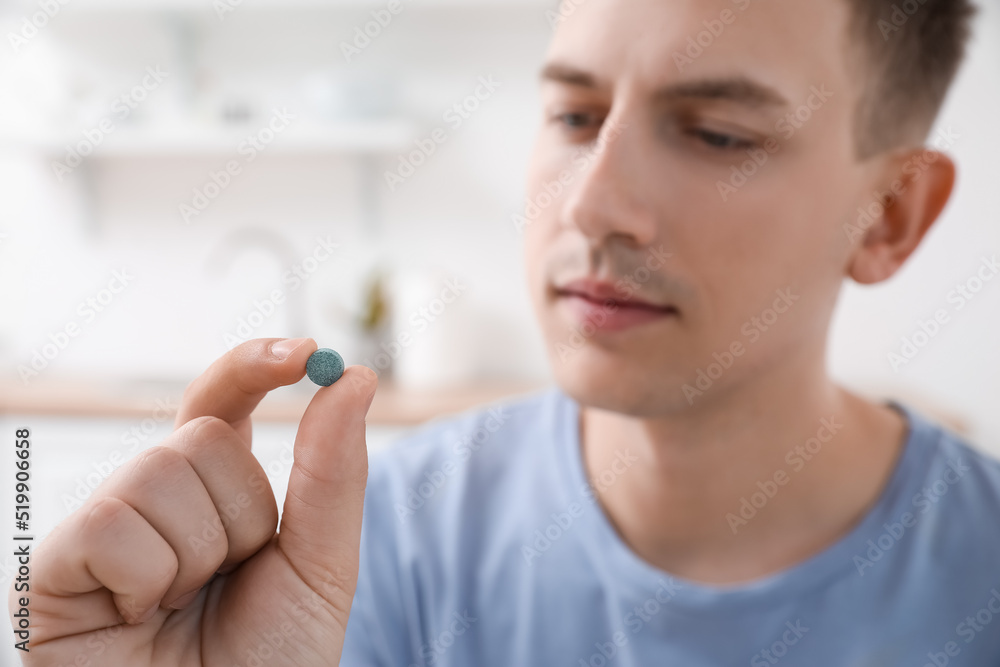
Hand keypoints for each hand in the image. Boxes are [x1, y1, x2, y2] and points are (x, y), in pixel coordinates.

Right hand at [8, 338, 377, 665]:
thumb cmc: (270, 664)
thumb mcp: (320, 566)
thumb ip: (333, 473)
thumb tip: (355, 376)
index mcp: (214, 496)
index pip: (222, 404)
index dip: (254, 368)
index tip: (304, 354)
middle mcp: (154, 503)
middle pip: (202, 437)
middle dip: (241, 515)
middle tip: (226, 581)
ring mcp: (102, 532)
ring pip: (160, 471)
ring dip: (198, 552)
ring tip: (182, 608)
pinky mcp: (54, 569)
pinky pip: (112, 524)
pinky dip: (146, 579)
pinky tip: (137, 619)